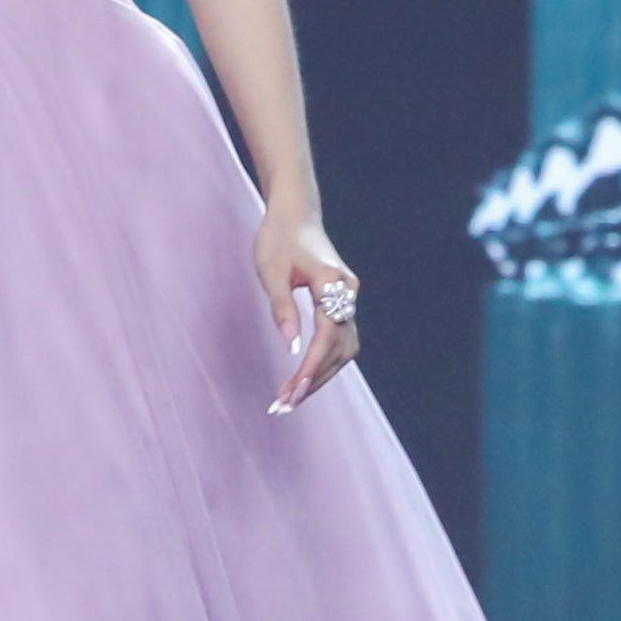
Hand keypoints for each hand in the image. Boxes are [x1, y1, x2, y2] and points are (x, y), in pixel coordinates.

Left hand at [255, 208, 359, 413]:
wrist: (295, 215)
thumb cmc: (278, 239)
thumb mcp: (271, 272)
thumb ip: (283, 308)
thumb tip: (291, 347)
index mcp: (331, 281)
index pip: (327, 335)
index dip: (311, 367)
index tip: (292, 393)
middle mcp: (348, 292)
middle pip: (339, 349)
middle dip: (313, 380)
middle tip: (283, 405)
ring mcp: (349, 298)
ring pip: (343, 349)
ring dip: (319, 376)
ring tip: (289, 399)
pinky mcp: (343, 304)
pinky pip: (339, 340)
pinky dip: (323, 363)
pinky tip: (301, 380)